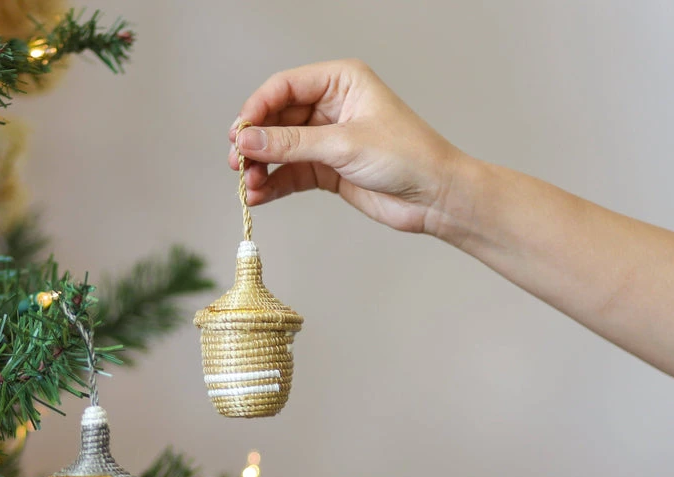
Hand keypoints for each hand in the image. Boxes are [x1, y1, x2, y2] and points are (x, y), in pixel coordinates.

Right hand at [228, 59, 463, 234]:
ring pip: (279, 148)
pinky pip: (289, 172)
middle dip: (255, 142)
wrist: (436, 197)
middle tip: (237, 163)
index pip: (284, 87)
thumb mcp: (344, 145)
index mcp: (341, 81)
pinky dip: (273, 183)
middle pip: (276, 118)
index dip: (257, 108)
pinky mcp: (326, 168)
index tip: (240, 133)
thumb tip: (247, 141)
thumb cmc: (407, 156)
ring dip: (260, 166)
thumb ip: (291, 144)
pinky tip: (259, 196)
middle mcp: (330, 106)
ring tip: (248, 185)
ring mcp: (326, 138)